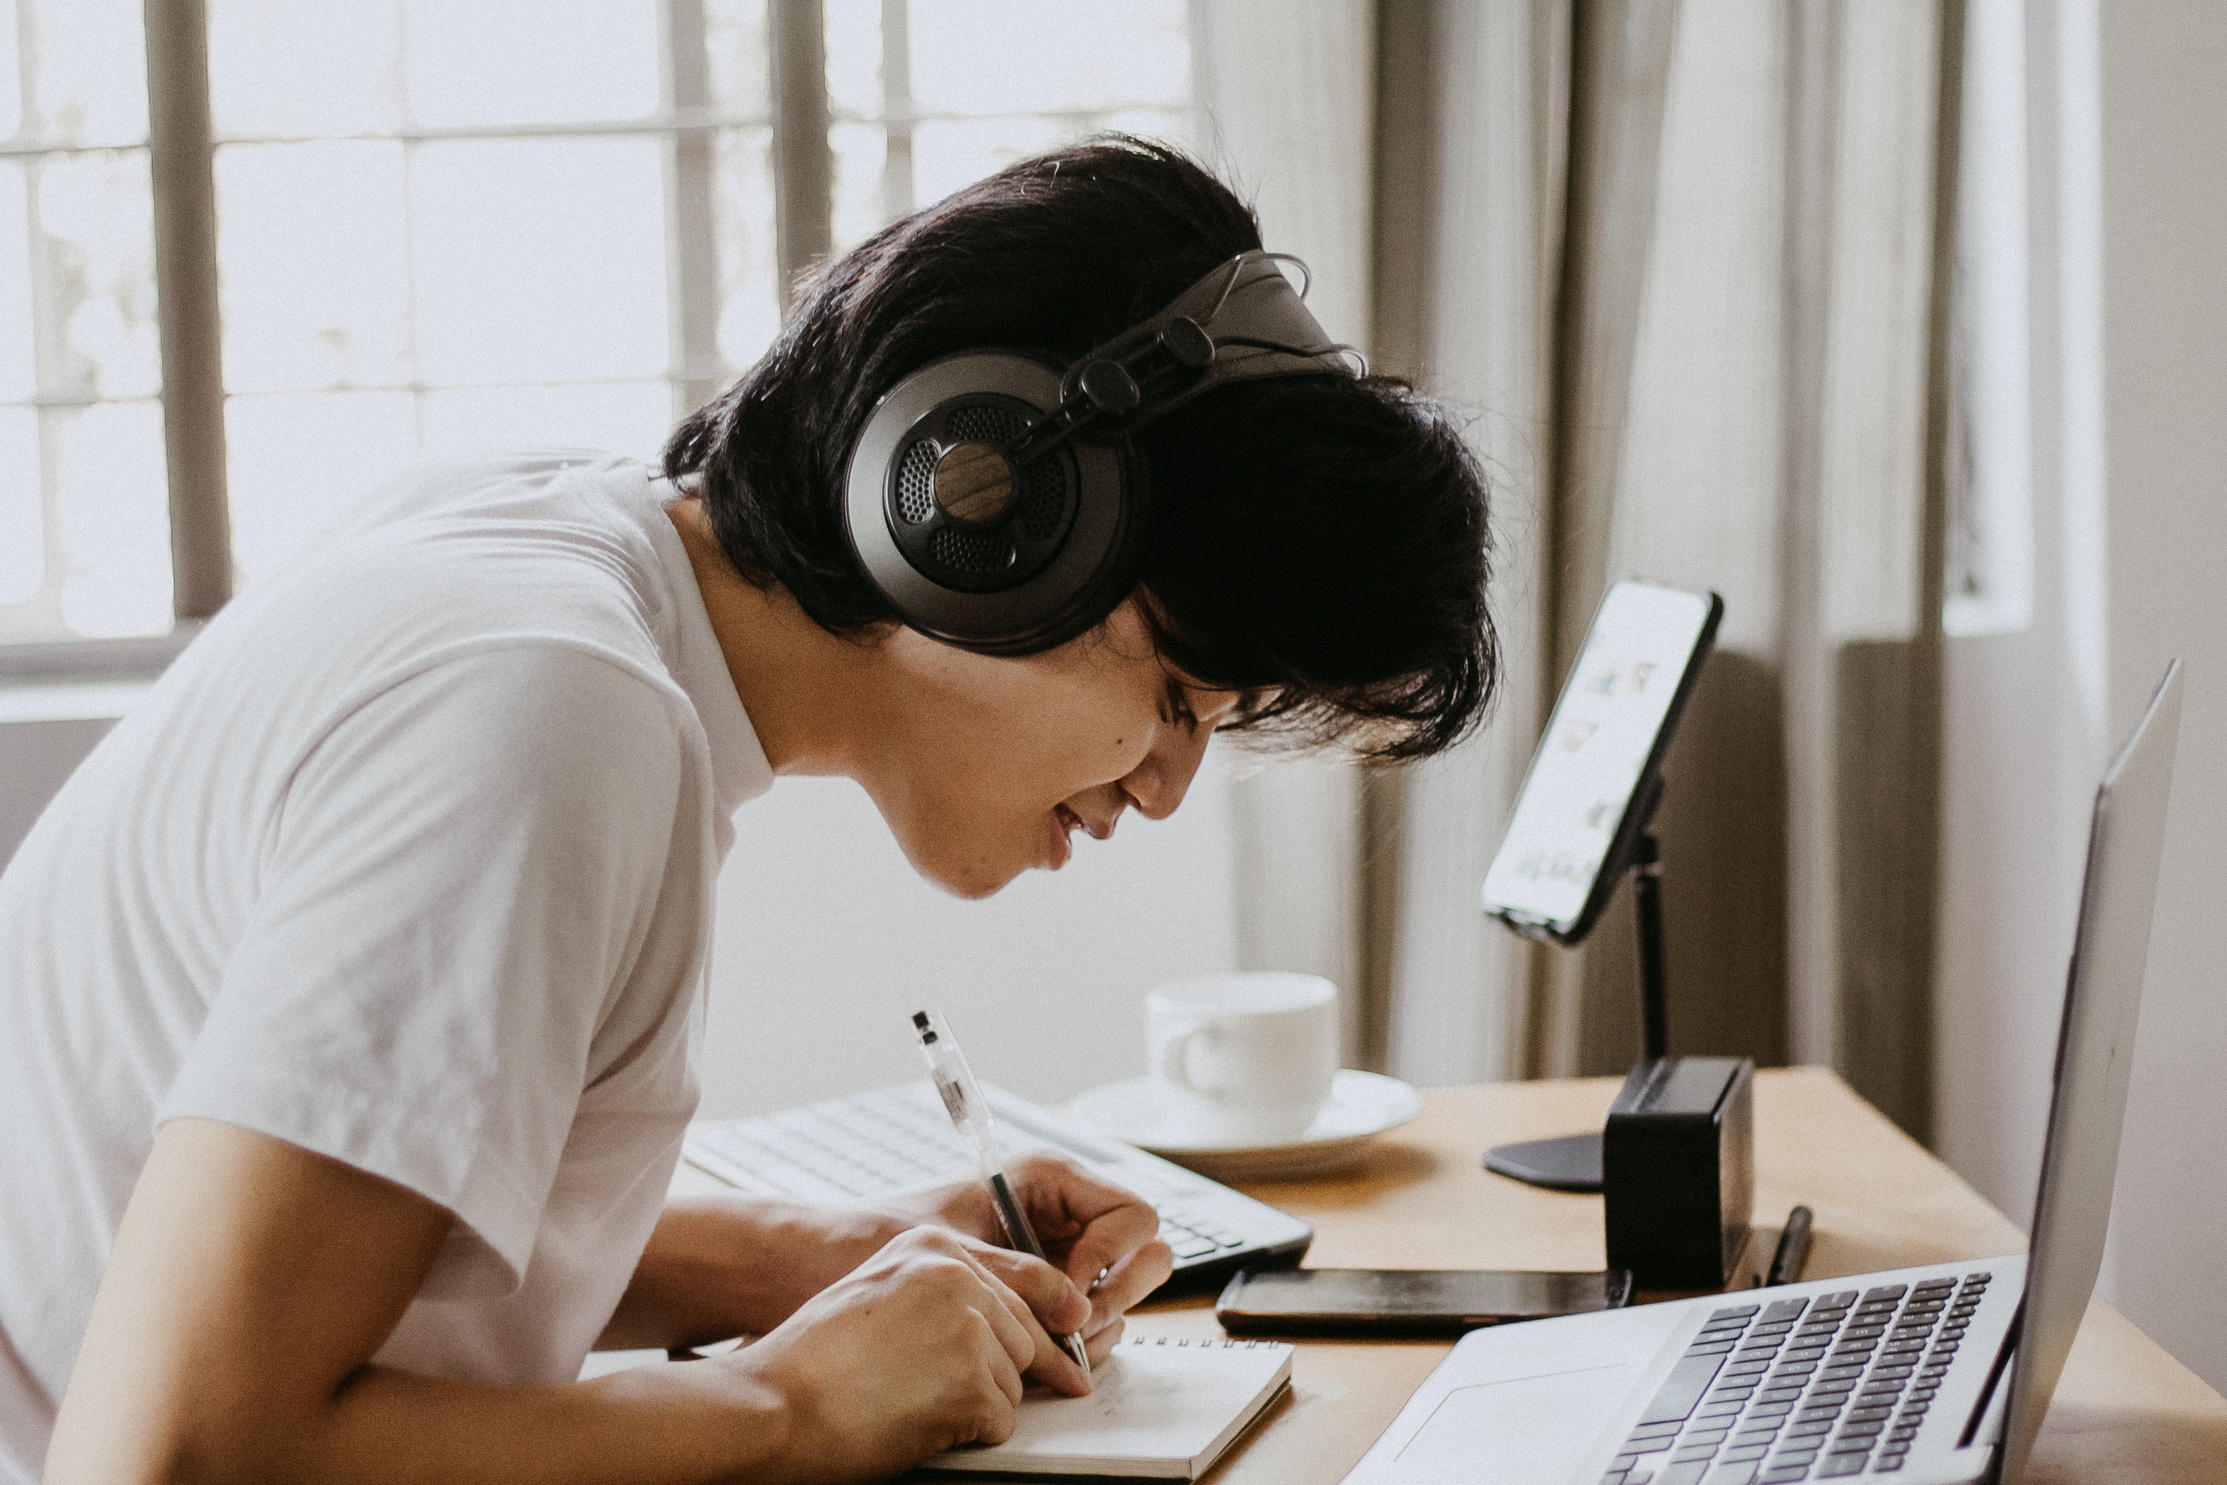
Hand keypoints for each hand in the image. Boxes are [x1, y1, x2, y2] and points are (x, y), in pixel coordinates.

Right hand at [722, 1226, 1055, 1483]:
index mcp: (935, 1247)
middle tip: (939, 1393)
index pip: (1008, 1295)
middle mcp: (960, 1277)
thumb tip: (996, 1323)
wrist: (774, 1403)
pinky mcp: (972, 1384)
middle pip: (1020, 1340)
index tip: (1032, 1358)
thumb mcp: (876, 1290)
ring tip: (913, 1403)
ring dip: (975, 1406)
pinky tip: (919, 1423)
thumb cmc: (812, 1358)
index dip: (1007, 1338)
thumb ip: (936, 1291)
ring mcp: (970, 1329)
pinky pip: (1000, 1423)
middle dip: (990, 1374)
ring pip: (1013, 1385)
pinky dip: (967, 1436)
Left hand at [886, 1151, 1173, 1363]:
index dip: (1109, 1258)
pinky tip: (1039, 1356)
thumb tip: (1077, 1314)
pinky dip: (1080, 1344)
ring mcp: (1063, 1255)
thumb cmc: (883, 1234)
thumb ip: (1018, 1276)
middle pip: (1147, 1252)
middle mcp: (1066, 1214)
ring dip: (1100, 1326)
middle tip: (1076, 1328)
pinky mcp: (1050, 1293)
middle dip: (1120, 1294)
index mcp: (1051, 1178)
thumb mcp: (955, 1249)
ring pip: (1125, 1293)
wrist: (836, 1258)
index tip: (1067, 1295)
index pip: (1132, 1216)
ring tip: (1053, 1348)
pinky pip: (1094, 1321)